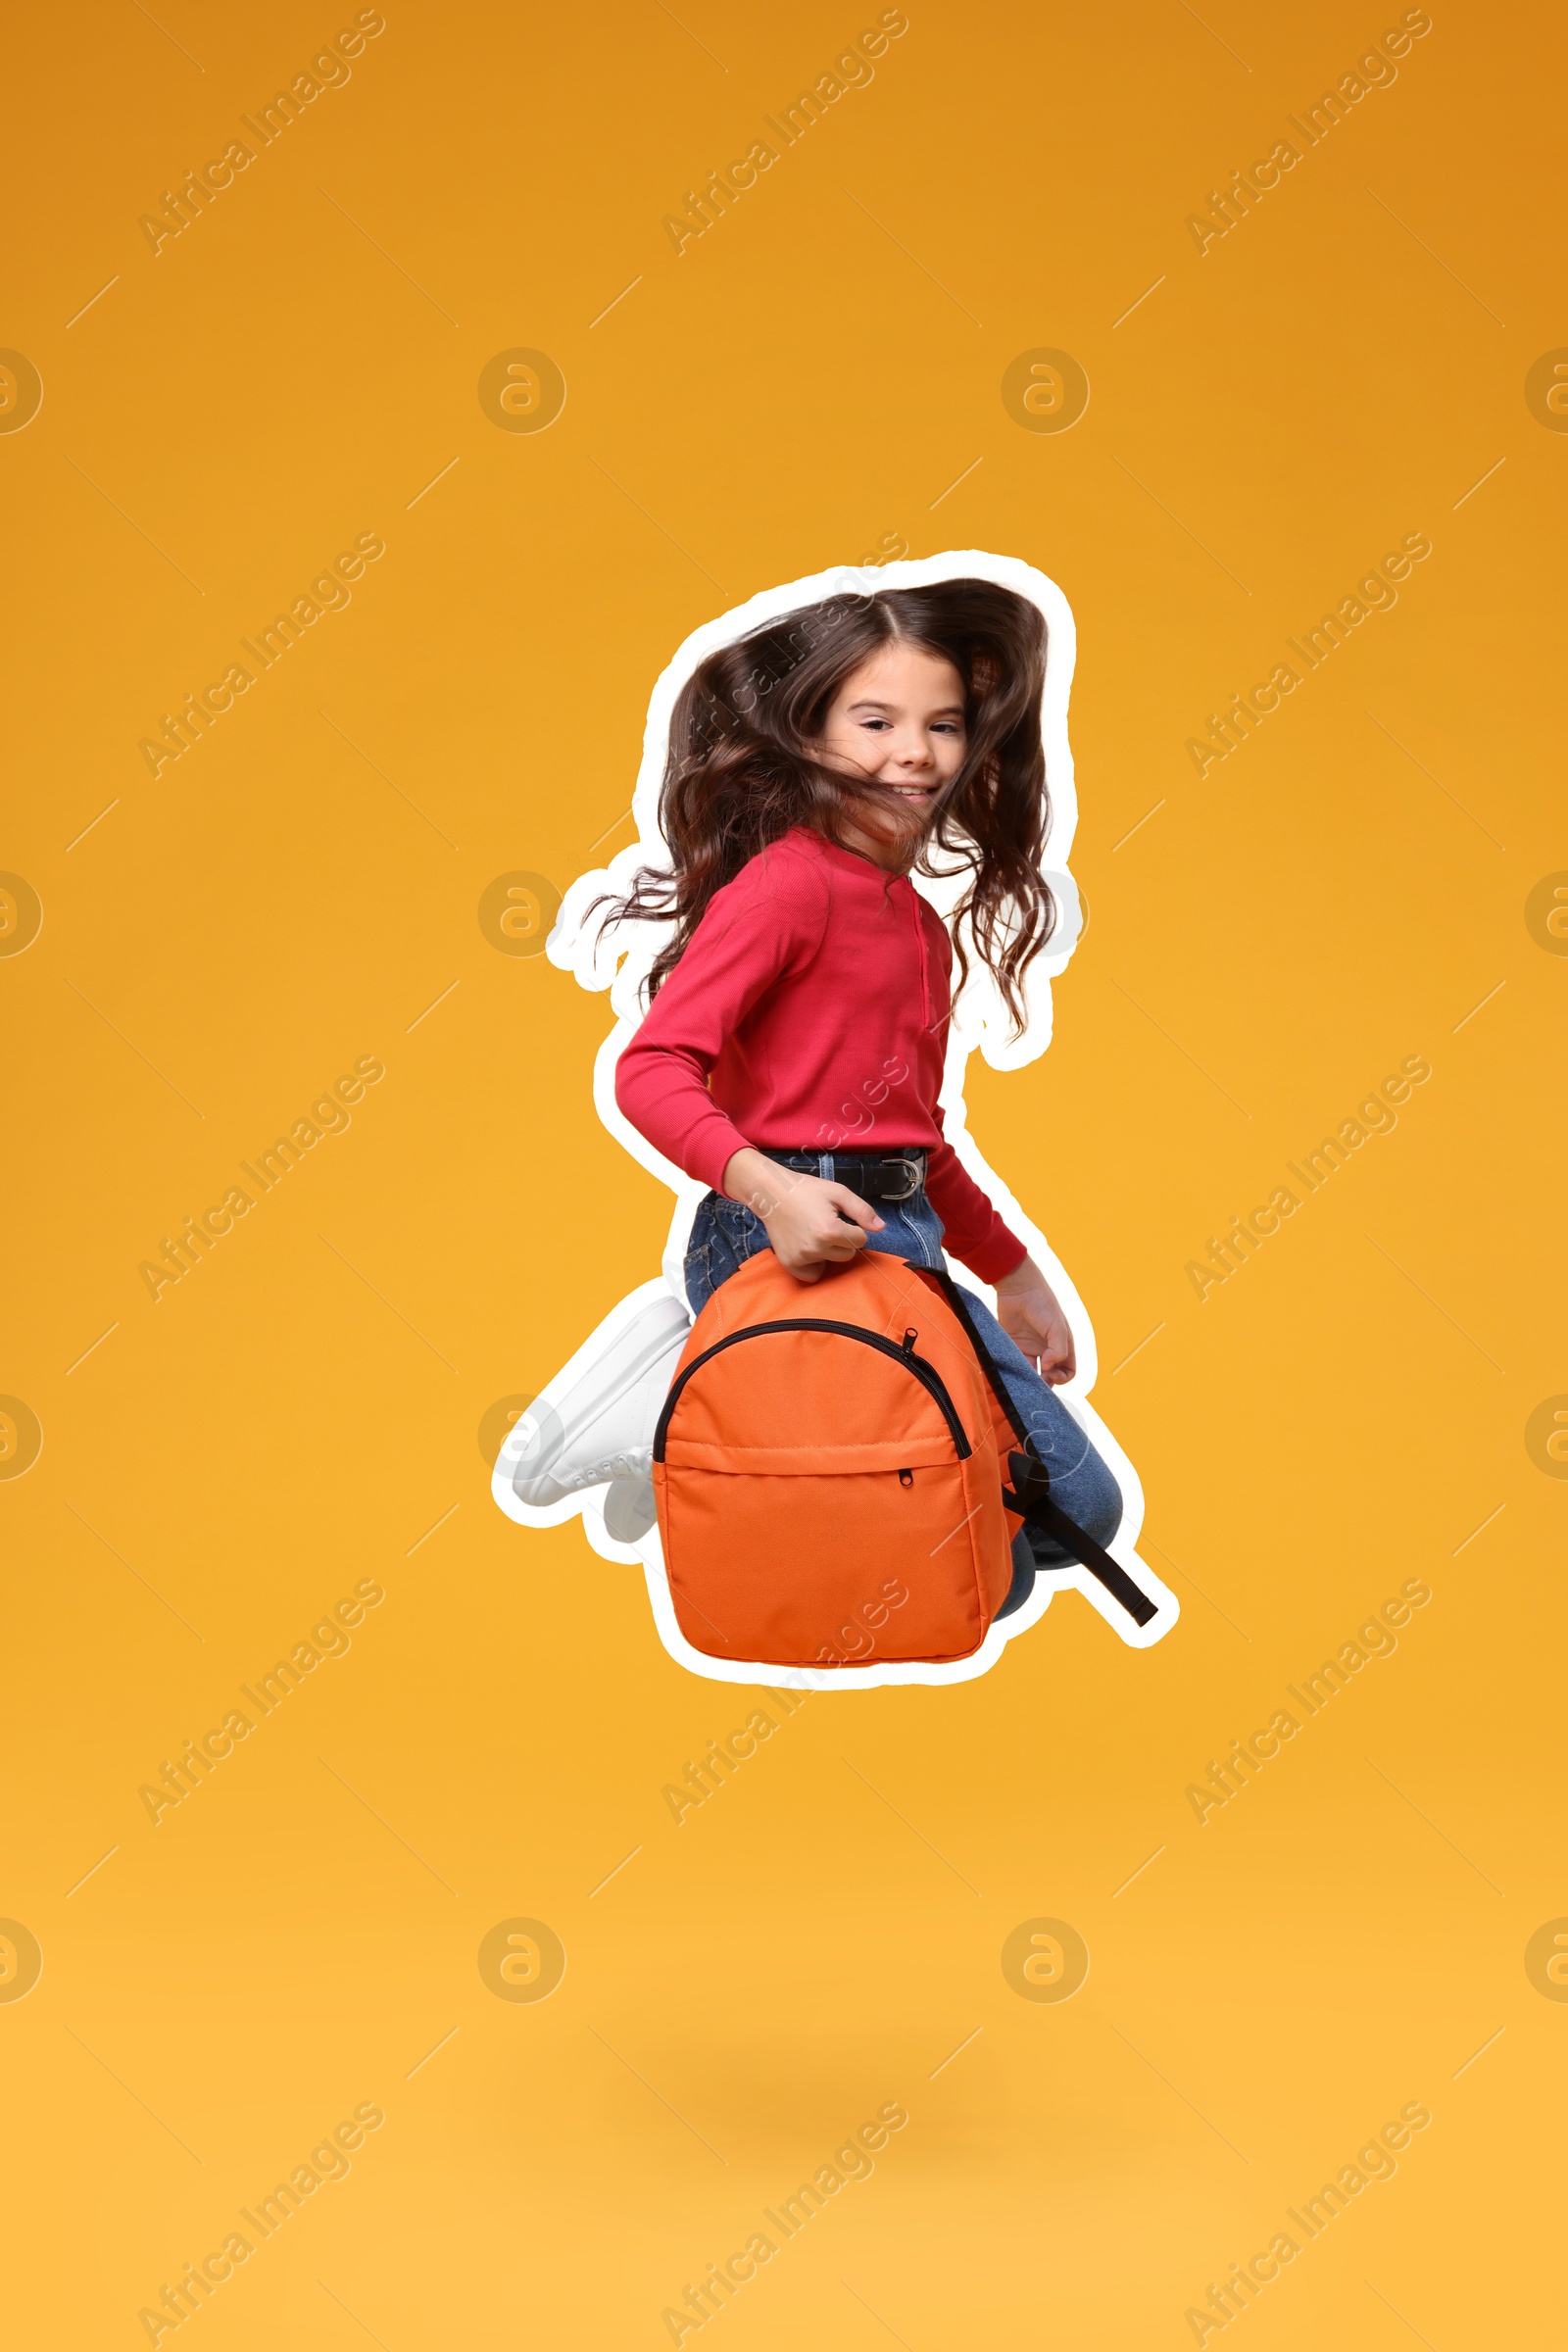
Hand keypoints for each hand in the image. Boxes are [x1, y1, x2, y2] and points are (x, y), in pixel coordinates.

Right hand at [722, 1148, 883, 1282]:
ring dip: (829, 1252)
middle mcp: (816, 1248)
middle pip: (848, 1254)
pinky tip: (810, 1250)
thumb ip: (862, 1210)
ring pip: (832, 1263)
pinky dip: (815, 1266)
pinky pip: (813, 1275)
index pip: (861, 1240)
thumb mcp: (838, 1192)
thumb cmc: (805, 1190)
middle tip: (827, 1225)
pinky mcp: (790, 1264)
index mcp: (830, 1230)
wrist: (771, 1193)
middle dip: (843, 1241)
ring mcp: (801, 1258)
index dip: (854, 1228)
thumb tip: (881, 1227)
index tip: (840, 1218)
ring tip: (815, 1233)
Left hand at [994, 1255, 1075, 1384]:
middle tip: (1038, 1383)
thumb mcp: (1057, 1327)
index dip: (1062, 1377)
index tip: (1051, 1372)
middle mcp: (1047, 1349)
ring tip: (1024, 1380)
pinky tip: (1014, 1371)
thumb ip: (1058, 1350)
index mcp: (1062, 1345)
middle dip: (1046, 1383)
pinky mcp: (1014, 1346)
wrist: (1018, 1288)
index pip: (1068, 1371)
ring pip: (1032, 1373)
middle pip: (1050, 1376)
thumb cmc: (1042, 1304)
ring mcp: (1030, 1348)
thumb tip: (1048, 1368)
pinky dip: (1016, 1371)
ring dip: (1030, 1380)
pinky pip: (1016, 1364)